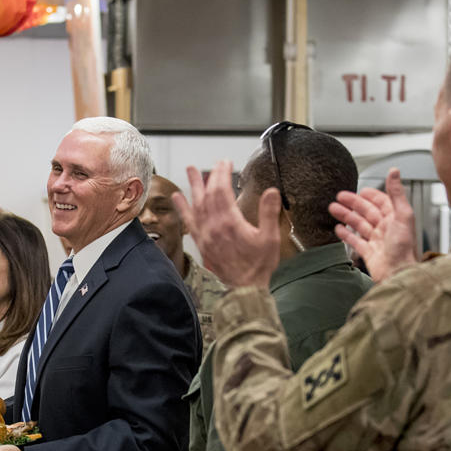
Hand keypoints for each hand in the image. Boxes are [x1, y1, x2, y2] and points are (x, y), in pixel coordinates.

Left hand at [174, 160, 281, 287]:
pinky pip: (189, 222)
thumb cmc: (258, 265)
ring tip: (190, 170)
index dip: (222, 174)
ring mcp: (205, 235)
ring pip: (196, 205)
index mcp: (230, 223)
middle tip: (212, 164)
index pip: (222, 191)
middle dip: (210, 177)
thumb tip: (271, 191)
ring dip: (194, 187)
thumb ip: (269, 213)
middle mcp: (213, 227)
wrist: (244, 288)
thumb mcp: (270, 238)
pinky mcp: (202, 243)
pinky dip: (183, 209)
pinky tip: (178, 199)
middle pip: (207, 195)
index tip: (225, 162)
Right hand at [328, 168, 417, 281]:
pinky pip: (355, 241)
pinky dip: (346, 234)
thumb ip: (397, 193)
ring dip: (346, 216)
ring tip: (333, 209)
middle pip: (367, 212)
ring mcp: (376, 241)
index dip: (371, 195)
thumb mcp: (402, 215)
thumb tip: (395, 172)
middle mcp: (386, 228)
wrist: (398, 273)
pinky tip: (338, 229)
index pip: (382, 202)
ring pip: (358, 224)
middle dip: (353, 203)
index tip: (361, 190)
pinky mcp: (368, 253)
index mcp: (395, 218)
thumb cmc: (404, 248)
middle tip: (339, 196)